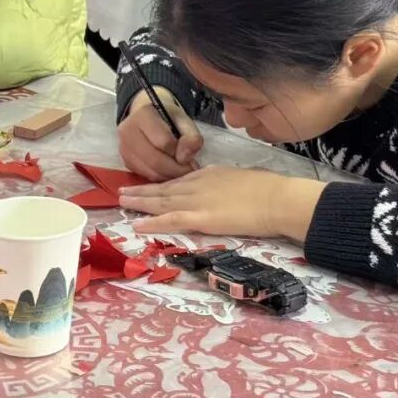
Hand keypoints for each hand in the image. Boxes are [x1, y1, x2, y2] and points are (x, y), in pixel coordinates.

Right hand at [118, 87, 203, 180]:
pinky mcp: (125, 161)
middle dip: (176, 170)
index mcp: (143, 115)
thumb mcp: (184, 120)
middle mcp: (128, 131)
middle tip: (188, 170)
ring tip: (179, 170)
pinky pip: (145, 176)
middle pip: (155, 160)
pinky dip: (160, 177)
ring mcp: (124, 148)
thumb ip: (191, 137)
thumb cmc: (167, 117)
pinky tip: (168, 170)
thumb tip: (185, 159)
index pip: (164, 142)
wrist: (147, 116)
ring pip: (150, 172)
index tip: (190, 155)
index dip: (180, 152)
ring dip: (168, 175)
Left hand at [118, 166, 327, 238]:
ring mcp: (197, 200)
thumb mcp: (241, 178)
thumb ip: (226, 184)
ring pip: (161, 201)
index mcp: (209, 174)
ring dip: (140, 202)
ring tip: (122, 202)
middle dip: (142, 190)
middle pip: (164, 188)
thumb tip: (223, 190)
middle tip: (123, 191)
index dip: (161, 184)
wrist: (276, 198)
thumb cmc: (268, 190)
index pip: (179, 180)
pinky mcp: (200, 218)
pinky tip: (137, 224)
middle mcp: (198, 184)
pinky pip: (170, 220)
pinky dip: (152, 222)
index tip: (148, 187)